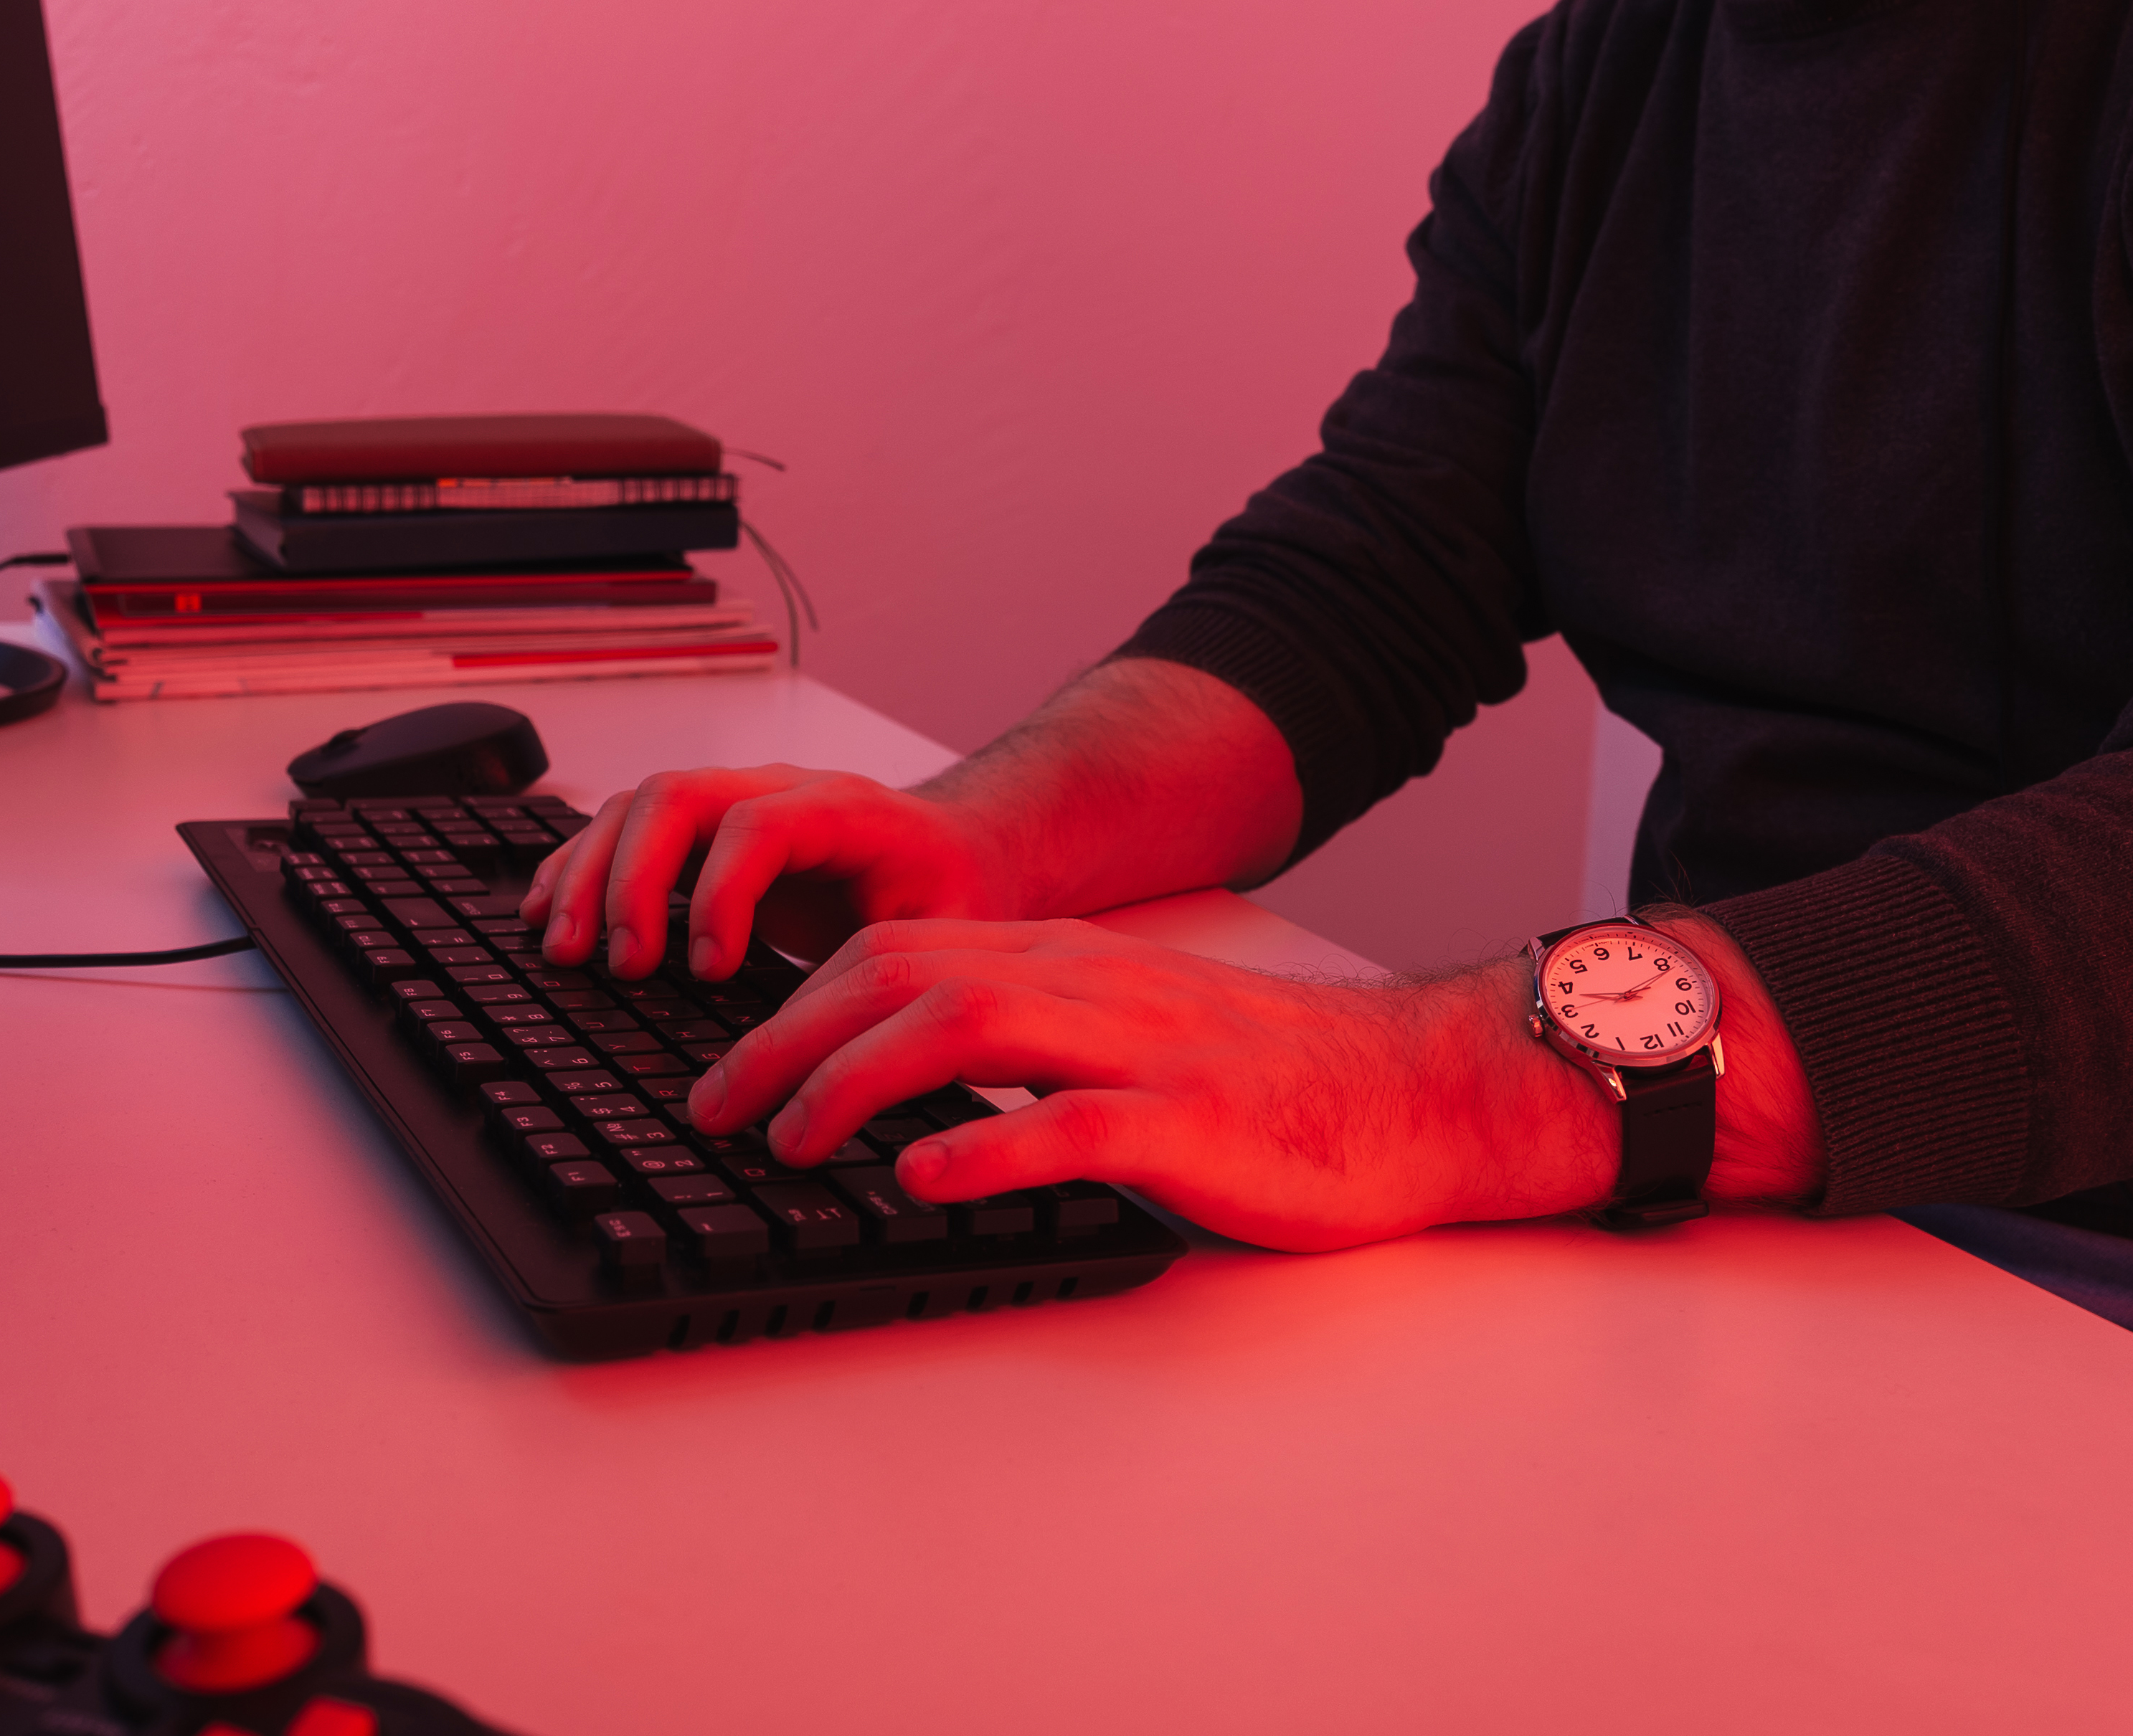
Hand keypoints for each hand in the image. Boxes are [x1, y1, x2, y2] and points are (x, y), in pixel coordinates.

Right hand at [522, 765, 1015, 980]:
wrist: (962, 852)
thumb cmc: (952, 897)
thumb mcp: (942, 937)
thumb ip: (887, 976)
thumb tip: (823, 1052)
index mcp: (844, 810)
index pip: (759, 825)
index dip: (721, 893)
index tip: (708, 970)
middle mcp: (778, 790)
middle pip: (678, 797)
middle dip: (631, 880)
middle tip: (619, 966)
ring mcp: (735, 803)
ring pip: (639, 807)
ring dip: (591, 875)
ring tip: (566, 951)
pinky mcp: (705, 832)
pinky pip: (625, 828)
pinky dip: (579, 867)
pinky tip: (547, 916)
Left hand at [676, 918, 1613, 1250]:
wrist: (1414, 1091)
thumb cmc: (1270, 1083)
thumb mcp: (1127, 1043)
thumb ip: (1028, 1051)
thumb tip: (905, 1100)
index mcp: (1067, 968)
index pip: (897, 953)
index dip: (794, 1006)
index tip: (726, 1070)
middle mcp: (1088, 989)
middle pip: (905, 976)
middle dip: (790, 1039)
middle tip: (718, 1110)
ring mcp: (1139, 1053)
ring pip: (967, 1028)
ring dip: (857, 1084)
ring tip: (791, 1141)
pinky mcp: (1191, 1124)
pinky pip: (1072, 1125)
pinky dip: (986, 1147)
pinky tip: (925, 1178)